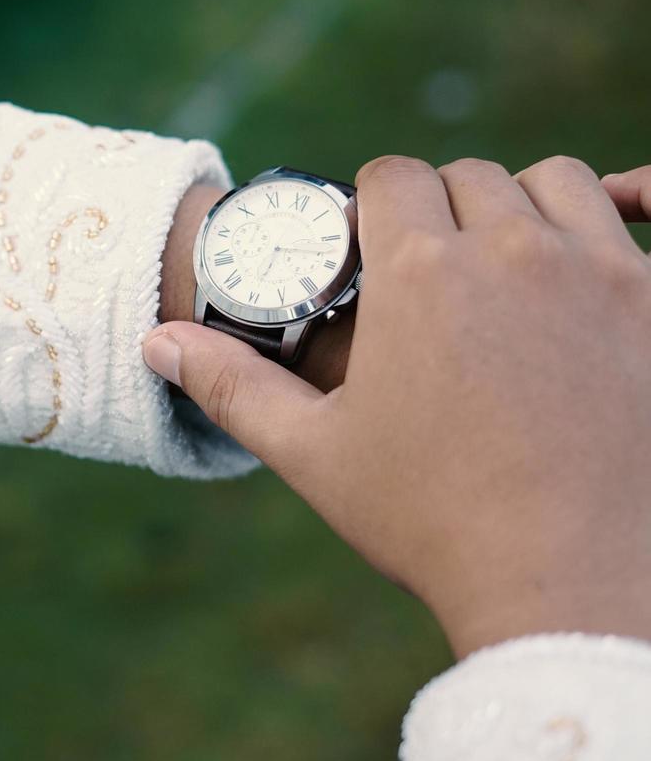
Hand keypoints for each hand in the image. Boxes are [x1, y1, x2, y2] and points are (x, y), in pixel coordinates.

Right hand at [146, 156, 650, 656]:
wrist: (575, 584)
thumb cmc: (433, 520)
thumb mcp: (314, 455)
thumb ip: (232, 386)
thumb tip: (156, 342)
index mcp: (418, 272)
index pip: (391, 176)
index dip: (372, 204)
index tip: (370, 247)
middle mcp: (508, 249)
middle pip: (467, 176)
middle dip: (439, 207)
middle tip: (429, 272)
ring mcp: (595, 269)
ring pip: (552, 183)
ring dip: (518, 205)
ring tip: (502, 264)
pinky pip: (630, 220)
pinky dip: (605, 225)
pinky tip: (585, 272)